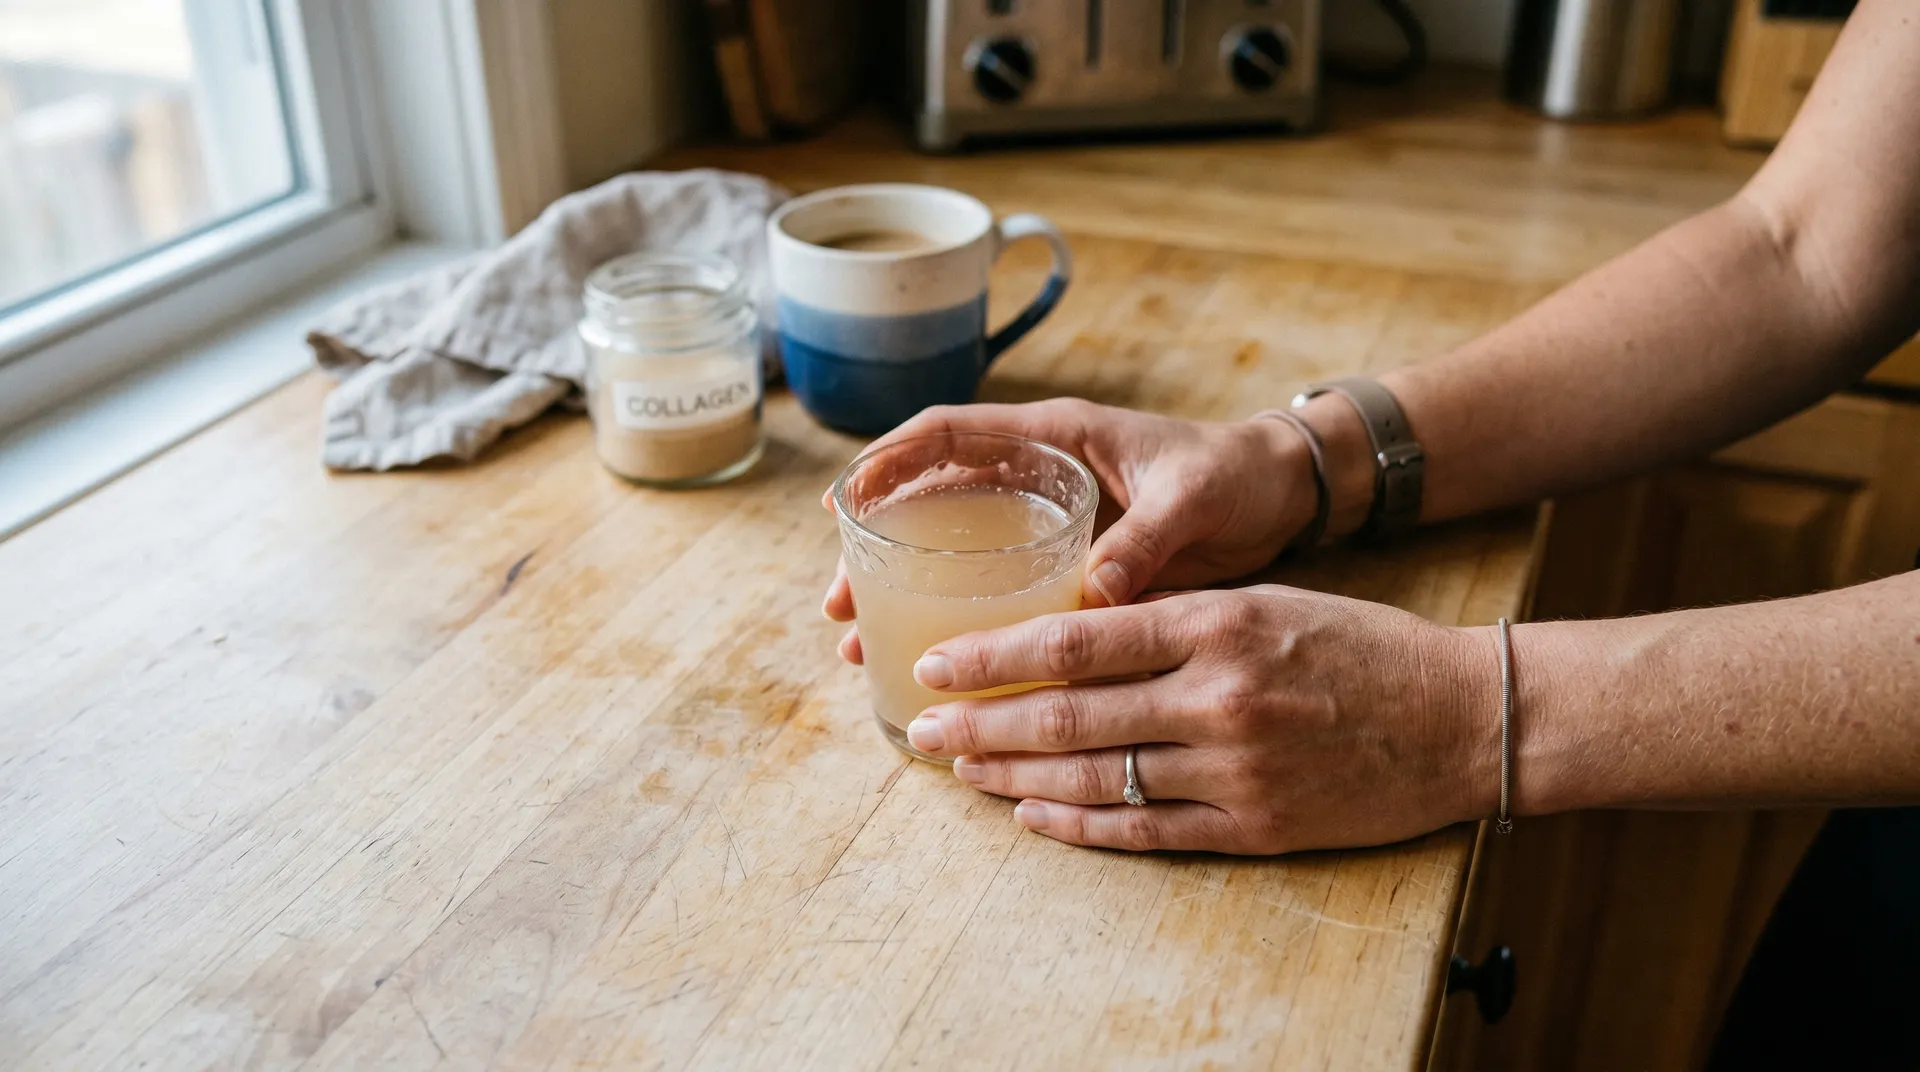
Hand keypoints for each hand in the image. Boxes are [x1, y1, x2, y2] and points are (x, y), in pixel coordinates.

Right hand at [822, 398, 1318, 659]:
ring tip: (862, 646)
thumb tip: (1092, 596)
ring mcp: (1049, 526)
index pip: (949, 434)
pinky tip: (939, 669)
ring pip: (954, 556)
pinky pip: (1000, 595)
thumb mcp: (1192, 498)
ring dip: (905, 598)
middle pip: (931, 505)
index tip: (845, 501)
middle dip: (876, 551)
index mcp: (1055, 436)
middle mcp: (1038, 476)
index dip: (888, 460)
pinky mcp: (1070, 568)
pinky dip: (964, 628)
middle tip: (840, 605)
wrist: (1283, 497)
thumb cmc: (1237, 475)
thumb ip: (1145, 540)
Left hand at [899, 585, 1496, 853]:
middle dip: (982, 724)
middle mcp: (1218, 695)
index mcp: (1218, 623)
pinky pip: (1144, 829)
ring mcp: (1234, 767)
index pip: (1078, 639)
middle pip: (1069, 714)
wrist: (1461, 717)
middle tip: (921, 729)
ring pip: (1095, 776)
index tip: (936, 662)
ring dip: (1016, 777)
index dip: (995, 655)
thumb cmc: (1361, 646)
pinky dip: (1079, 825)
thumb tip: (1074, 633)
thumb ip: (1174, 618)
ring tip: (962, 771)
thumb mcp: (1267, 602)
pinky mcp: (1254, 824)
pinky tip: (1032, 816)